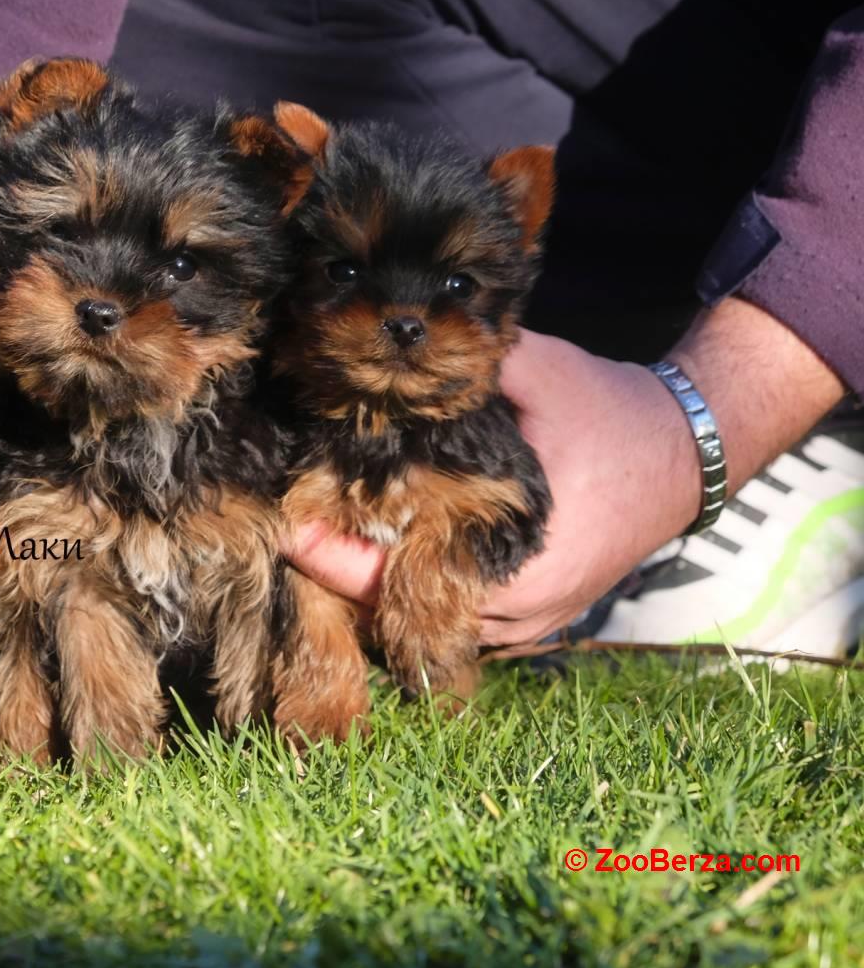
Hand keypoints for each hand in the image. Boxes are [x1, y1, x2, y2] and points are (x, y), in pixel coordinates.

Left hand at [285, 329, 702, 645]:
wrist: (687, 453)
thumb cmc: (610, 411)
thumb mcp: (542, 371)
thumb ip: (466, 364)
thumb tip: (385, 340)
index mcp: (512, 563)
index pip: (388, 582)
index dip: (323, 555)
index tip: (280, 524)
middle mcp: (513, 612)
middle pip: (392, 614)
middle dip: (339, 569)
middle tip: (290, 520)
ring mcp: (522, 627)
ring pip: (416, 625)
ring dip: (371, 584)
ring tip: (323, 530)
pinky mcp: (527, 623)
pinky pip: (447, 619)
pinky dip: (409, 590)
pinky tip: (376, 547)